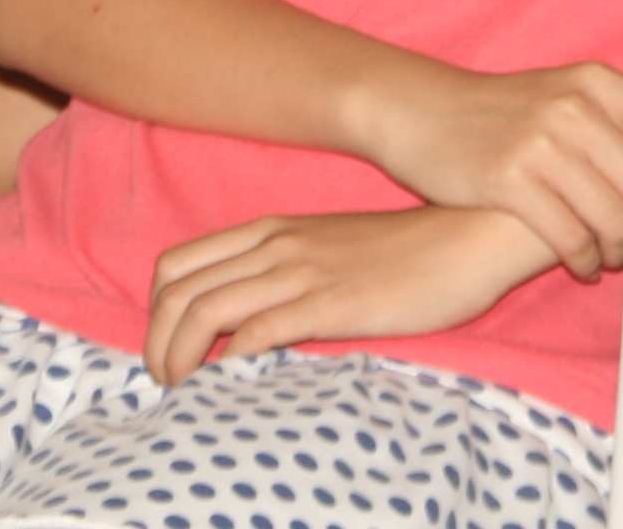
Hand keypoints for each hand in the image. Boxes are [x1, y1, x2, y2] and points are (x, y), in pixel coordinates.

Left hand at [145, 209, 551, 383]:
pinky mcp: (332, 302)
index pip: (175, 265)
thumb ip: (287, 272)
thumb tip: (248, 319)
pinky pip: (258, 329)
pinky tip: (231, 384)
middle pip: (176, 290)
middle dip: (154, 342)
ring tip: (182, 391)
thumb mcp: (329, 249)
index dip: (154, 313)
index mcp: (267, 231)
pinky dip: (229, 362)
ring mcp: (300, 271)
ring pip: (204, 310)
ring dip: (179, 357)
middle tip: (164, 381)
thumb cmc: (405, 251)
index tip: (166, 350)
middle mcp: (273, 245)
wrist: (469, 235)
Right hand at [352, 58, 622, 279]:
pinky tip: (578, 264)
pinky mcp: (508, 180)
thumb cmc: (502, 112)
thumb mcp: (563, 94)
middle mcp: (575, 107)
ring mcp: (540, 143)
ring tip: (609, 257)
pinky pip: (569, 237)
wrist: (418, 109)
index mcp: (597, 82)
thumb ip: (618, 122)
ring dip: (617, 250)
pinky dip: (581, 260)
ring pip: (612, 218)